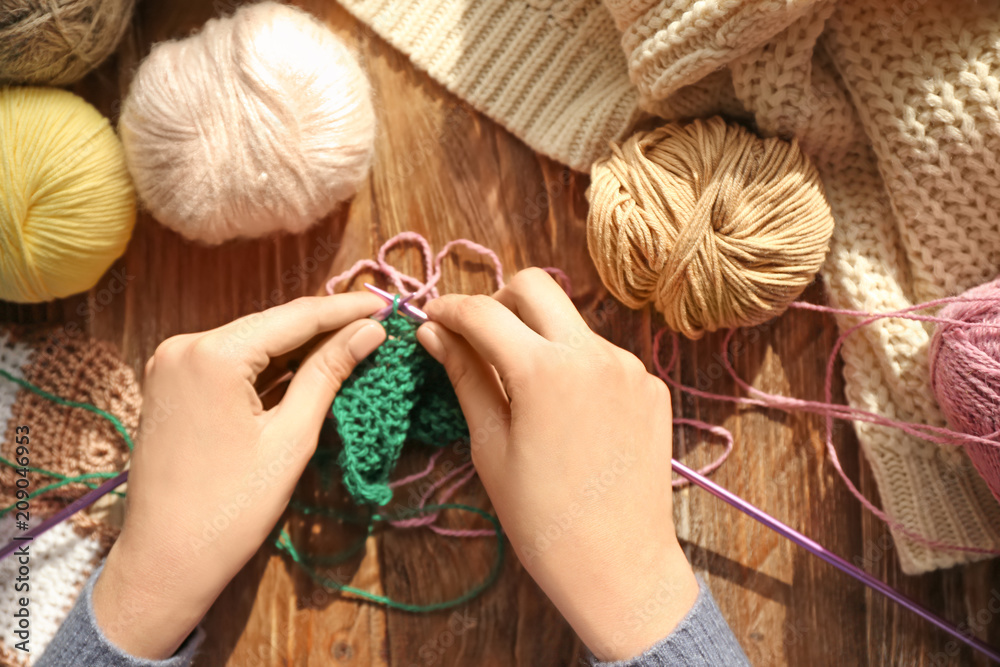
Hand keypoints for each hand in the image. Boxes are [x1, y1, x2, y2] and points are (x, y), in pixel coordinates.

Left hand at [92, 292, 386, 659]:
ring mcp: (171, 364)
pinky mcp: (170, 384)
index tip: (387, 305)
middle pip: (271, 324)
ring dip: (298, 345)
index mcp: (212, 354)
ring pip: (252, 341)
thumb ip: (329, 374)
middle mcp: (184, 345)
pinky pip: (230, 361)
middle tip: (377, 324)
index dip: (345, 310)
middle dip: (324, 326)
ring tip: (352, 343)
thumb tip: (370, 331)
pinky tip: (306, 367)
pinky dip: (269, 364)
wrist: (165, 562)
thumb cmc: (231, 508)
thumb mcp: (291, 437)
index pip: (294, 316)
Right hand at [416, 269, 697, 661]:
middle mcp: (592, 354)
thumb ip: (465, 377)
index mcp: (543, 370)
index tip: (433, 319)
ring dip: (540, 336)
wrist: (619, 565)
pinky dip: (576, 366)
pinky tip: (567, 414)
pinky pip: (603, 356)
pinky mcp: (651, 387)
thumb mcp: (490, 447)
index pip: (482, 311)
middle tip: (479, 339)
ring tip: (525, 391)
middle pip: (535, 286)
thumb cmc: (541, 518)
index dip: (448, 309)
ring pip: (571, 322)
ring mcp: (629, 367)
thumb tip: (433, 333)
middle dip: (499, 301)